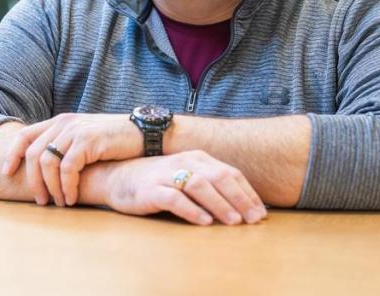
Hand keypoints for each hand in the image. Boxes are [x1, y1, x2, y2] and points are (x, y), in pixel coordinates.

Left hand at [2, 113, 141, 206]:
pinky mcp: (89, 141)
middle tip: (41, 201)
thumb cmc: (116, 142)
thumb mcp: (85, 140)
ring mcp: (76, 130)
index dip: (12, 155)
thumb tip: (44, 170)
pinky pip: (67, 168)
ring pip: (47, 162)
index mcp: (60, 122)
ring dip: (50, 187)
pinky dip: (66, 187)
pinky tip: (71, 198)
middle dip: (32, 181)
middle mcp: (64, 123)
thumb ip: (65, 147)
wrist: (144, 134)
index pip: (24, 135)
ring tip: (59, 203)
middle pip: (33, 154)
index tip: (7, 174)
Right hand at [103, 150, 266, 225]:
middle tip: (254, 219)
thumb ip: (210, 184)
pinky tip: (204, 221)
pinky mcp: (151, 189)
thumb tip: (242, 206)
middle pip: (218, 177)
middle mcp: (184, 162)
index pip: (229, 173)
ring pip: (199, 186)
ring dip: (220, 204)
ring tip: (234, 221)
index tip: (261, 212)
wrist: (117, 177)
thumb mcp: (186, 176)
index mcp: (197, 158)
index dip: (247, 192)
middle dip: (240, 199)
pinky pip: (174, 198)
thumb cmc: (157, 181)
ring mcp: (167, 174)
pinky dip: (191, 209)